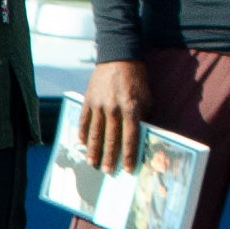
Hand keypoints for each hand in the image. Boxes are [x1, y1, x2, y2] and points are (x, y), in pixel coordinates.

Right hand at [78, 55, 150, 172]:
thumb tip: (142, 136)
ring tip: (92, 163)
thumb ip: (143, 117)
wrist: (118, 57)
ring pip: (95, 132)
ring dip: (94, 150)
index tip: (128, 169)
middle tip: (107, 171)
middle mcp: (114, 108)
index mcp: (131, 108)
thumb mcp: (147, 98)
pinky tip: (83, 143)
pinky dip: (83, 133)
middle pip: (111, 139)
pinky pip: (84, 120)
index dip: (129, 155)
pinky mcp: (88, 99)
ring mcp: (99, 104)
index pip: (130, 138)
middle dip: (109, 157)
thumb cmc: (136, 79)